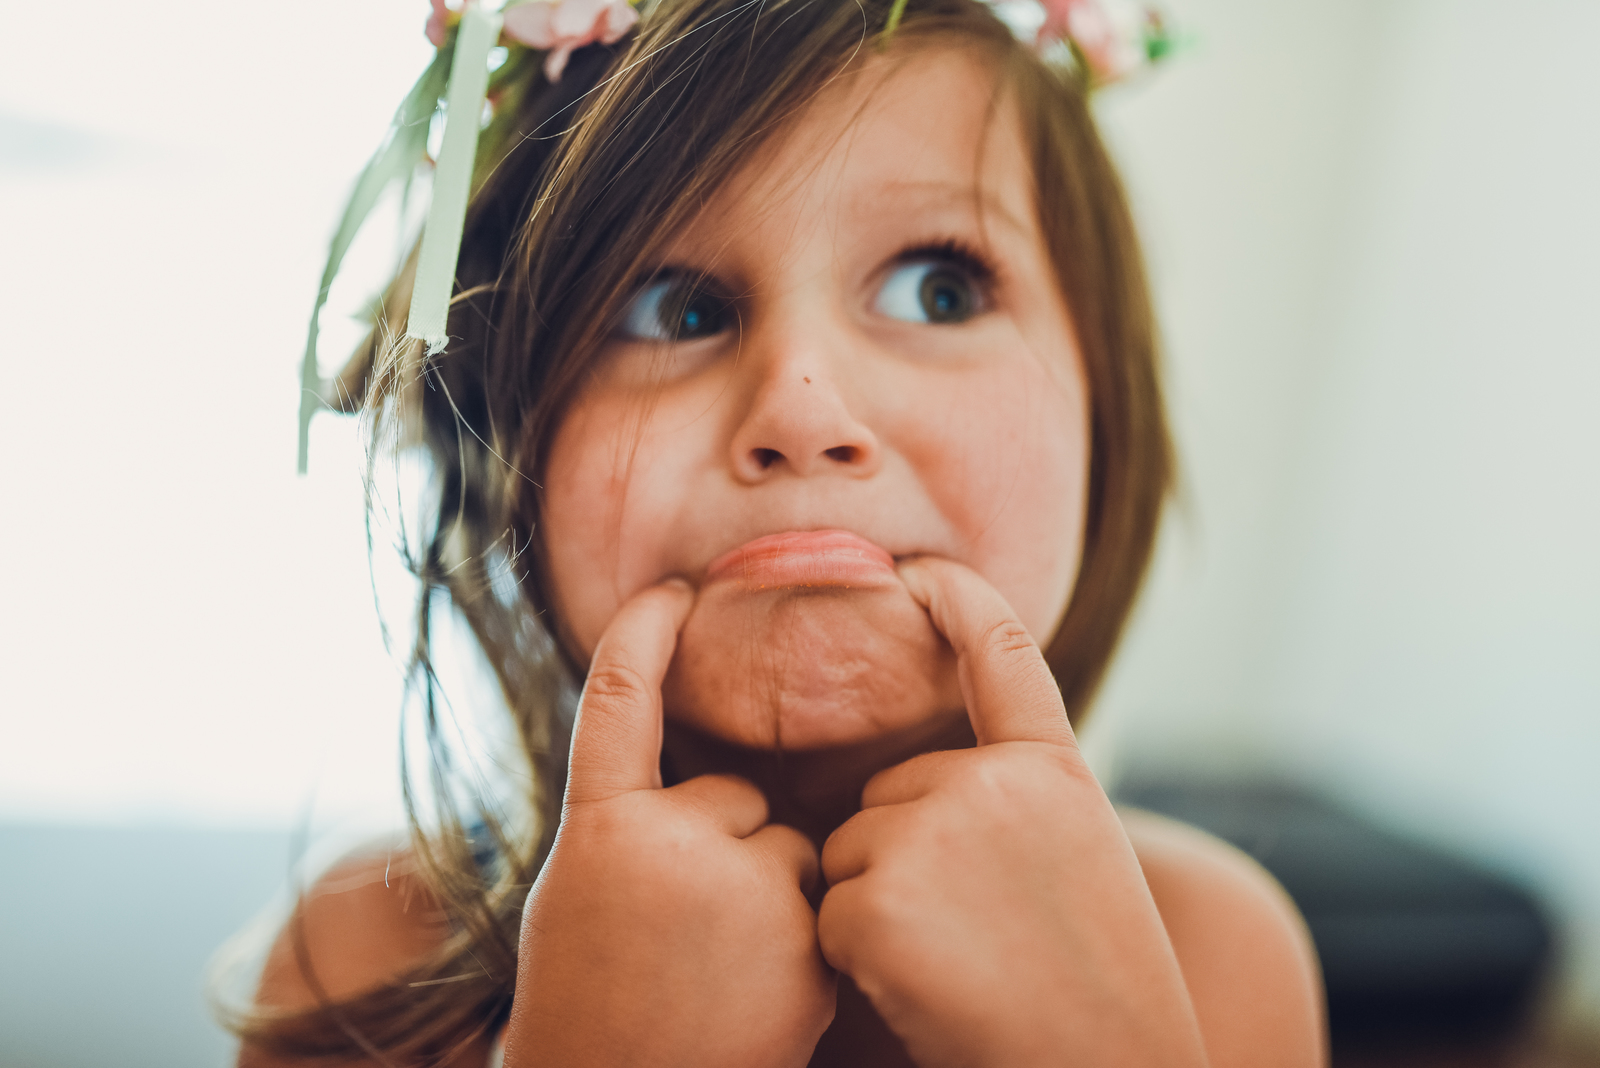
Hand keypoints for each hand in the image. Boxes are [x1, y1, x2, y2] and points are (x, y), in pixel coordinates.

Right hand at [503, 580, 835, 1067]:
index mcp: (598, 827)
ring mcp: (740, 888)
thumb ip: (627, 828)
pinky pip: (819, 904)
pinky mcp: (801, 938)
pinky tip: (756, 997)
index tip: (672, 589)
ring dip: (767, 894)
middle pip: (735, 794)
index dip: (646, 633)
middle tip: (682, 932)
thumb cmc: (590, 1003)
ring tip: (718, 972)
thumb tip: (694, 776)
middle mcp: (668, 841)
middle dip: (723, 847)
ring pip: (786, 847)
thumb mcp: (577, 899)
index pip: (621, 696)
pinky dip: (799, 941)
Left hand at [817, 558, 1208, 1067]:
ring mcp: (933, 834)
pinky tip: (924, 990)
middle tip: (979, 936)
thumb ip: (1013, 800)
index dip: (957, 598)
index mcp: (1054, 772)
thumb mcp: (1080, 859)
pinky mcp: (878, 899)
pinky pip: (829, 913)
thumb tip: (926, 773)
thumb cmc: (1094, 988)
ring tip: (959, 966)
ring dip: (880, 908)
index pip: (1002, 653)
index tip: (920, 566)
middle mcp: (994, 785)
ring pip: (850, 852)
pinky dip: (858, 958)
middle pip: (887, 792)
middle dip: (904, 857)